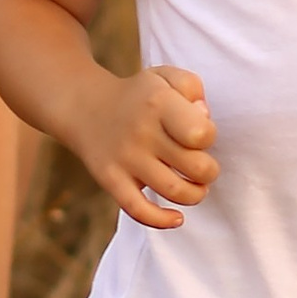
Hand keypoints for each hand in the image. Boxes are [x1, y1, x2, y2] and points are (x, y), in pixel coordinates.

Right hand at [86, 65, 217, 227]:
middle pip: (196, 167)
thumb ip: (192, 88)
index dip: (210, 137)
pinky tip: (177, 217)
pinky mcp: (110, 179)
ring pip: (175, 191)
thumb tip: (203, 116)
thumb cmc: (140, 95)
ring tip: (195, 187)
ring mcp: (125, 158)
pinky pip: (138, 210)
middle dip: (209, 171)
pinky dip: (162, 221)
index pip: (202, 133)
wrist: (86, 107)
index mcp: (158, 102)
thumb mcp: (166, 76)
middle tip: (202, 165)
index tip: (200, 135)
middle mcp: (141, 131)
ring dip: (195, 195)